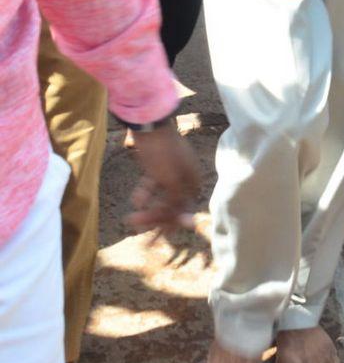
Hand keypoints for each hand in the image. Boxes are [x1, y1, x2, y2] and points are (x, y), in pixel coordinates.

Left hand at [127, 120, 200, 240]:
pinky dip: (145, 194)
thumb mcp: (172, 181)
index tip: (153, 236)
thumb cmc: (163, 153)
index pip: (183, 211)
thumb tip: (190, 224)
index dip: (168, 224)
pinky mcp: (157, 169)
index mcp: (194, 182)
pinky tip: (136, 200)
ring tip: (131, 219)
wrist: (149, 126)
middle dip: (154, 218)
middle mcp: (185, 180)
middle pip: (171, 207)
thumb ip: (179, 203)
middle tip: (136, 228)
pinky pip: (153, 187)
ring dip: (147, 209)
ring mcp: (171, 174)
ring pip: (161, 198)